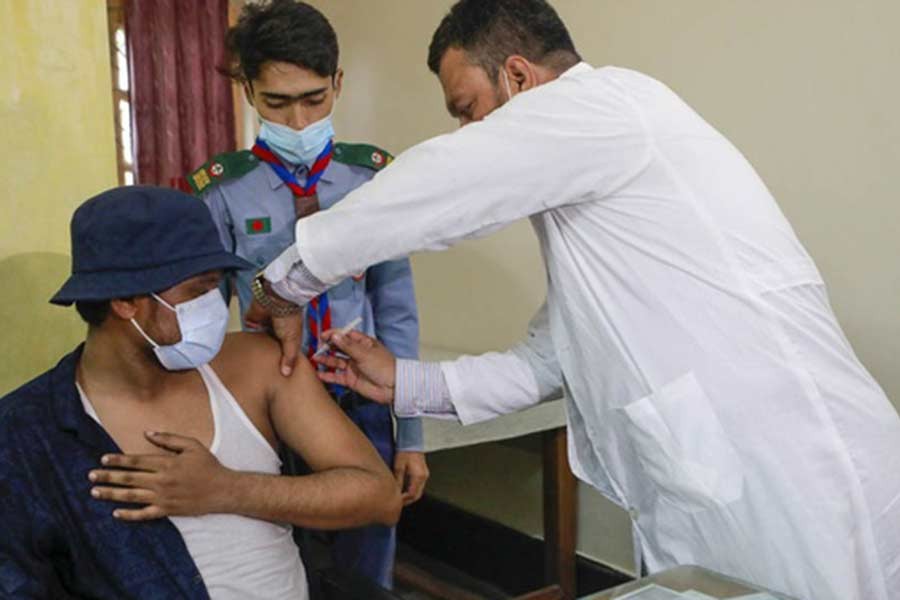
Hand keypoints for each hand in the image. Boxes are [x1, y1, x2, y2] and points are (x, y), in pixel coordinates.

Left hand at [88, 431, 234, 520]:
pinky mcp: (167, 510)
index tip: (103, 459)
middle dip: (107, 477)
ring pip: (132, 496)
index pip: (136, 461)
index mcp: (167, 463)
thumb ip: (169, 439)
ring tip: (95, 492)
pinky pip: (144, 514)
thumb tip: (147, 433)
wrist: (223, 490)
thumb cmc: (208, 465)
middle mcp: (162, 480)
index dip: (118, 460)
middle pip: (128, 478)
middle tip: (90, 476)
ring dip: (111, 494)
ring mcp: (164, 497)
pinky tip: (115, 513)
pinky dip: (129, 515)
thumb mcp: (192, 445)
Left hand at [244, 299, 303, 377]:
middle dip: (267, 356)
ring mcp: (263, 326)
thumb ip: (289, 357)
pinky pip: (247, 333)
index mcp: (287, 336)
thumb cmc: (288, 316)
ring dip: (256, 348)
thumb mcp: (292, 341)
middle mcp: (275, 331)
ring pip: (258, 342)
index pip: (284, 351)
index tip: (276, 373)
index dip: (281, 361)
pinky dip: (246, 340)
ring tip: (251, 364)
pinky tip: (243, 351)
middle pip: (270, 347)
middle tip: (261, 371)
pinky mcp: (252, 322)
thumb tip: (287, 374)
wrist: (275, 299)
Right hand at [314, 330, 396, 403]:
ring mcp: (353, 367)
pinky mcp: (351, 379)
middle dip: (328, 347)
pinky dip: (328, 376)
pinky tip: (319, 374)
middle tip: (318, 347)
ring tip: (315, 359)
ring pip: (336, 362)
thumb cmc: (384, 366)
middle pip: (339, 348)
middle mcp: (357, 354)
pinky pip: (337, 376)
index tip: (323, 336)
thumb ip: (347, 346)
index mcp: (363, 343)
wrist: (392, 387)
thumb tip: (335, 335)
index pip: (346, 335)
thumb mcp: (364, 353)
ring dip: (326, 360)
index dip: (335, 334)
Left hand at [394, 451, 428, 505]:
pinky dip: (414, 489)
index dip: (404, 500)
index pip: (412, 494)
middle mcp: (424, 477)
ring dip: (411, 495)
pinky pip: (420, 485)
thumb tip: (395, 491)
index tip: (397, 502)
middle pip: (418, 495)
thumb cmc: (404, 452)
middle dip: (408, 500)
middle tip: (399, 502)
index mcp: (418, 476)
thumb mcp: (398, 467)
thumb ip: (398, 481)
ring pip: (419, 491)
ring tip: (402, 497)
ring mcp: (425, 474)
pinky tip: (406, 489)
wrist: (411, 442)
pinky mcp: (424, 472)